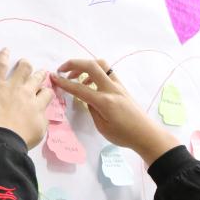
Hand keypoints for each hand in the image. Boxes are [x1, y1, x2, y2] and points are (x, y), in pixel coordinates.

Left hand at [0, 48, 53, 149]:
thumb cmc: (22, 139)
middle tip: (38, 74)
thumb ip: (43, 119)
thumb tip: (42, 112)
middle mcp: (28, 92)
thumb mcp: (40, 132)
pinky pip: (1, 66)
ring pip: (23, 69)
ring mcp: (12, 86)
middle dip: (39, 75)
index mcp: (38, 105)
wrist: (3, 139)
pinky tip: (5, 50)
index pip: (47, 93)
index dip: (46, 92)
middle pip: (36, 78)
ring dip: (25, 65)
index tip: (43, 93)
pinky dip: (4, 56)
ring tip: (24, 63)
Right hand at [50, 59, 179, 163]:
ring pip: (101, 65)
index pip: (79, 88)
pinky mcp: (122, 87)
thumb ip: (92, 110)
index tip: (53, 78)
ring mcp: (118, 86)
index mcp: (104, 101)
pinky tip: (90, 84)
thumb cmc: (124, 135)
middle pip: (91, 65)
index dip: (64, 83)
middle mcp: (111, 89)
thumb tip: (87, 98)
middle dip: (74, 63)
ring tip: (76, 78)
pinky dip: (95, 73)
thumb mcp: (102, 127)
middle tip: (62, 70)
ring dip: (86, 66)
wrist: (146, 134)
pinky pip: (107, 72)